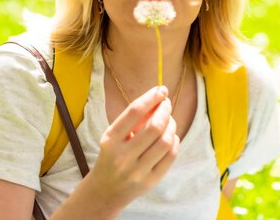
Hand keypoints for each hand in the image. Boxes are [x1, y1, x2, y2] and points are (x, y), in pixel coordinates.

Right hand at [89, 85, 179, 206]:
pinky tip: (171, 136)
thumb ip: (132, 119)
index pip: (134, 112)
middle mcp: (123, 156)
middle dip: (165, 110)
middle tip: (167, 103)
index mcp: (110, 140)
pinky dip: (174, 141)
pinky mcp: (150, 182)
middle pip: (154, 126)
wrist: (105, 191)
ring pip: (165, 141)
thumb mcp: (113, 136)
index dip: (150, 97)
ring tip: (169, 120)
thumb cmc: (112, 156)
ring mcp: (137, 171)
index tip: (161, 89)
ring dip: (171, 125)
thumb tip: (158, 99)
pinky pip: (170, 156)